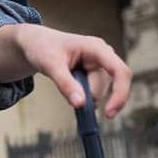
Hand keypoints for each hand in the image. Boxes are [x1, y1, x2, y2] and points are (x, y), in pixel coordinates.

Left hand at [12, 24, 131, 118]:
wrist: (37, 44)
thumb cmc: (44, 48)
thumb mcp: (50, 65)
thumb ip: (65, 84)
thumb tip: (80, 104)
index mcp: (97, 47)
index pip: (120, 71)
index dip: (120, 93)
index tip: (108, 113)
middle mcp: (104, 55)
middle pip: (105, 86)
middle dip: (87, 95)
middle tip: (66, 92)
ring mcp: (101, 65)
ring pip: (98, 92)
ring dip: (82, 95)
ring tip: (64, 80)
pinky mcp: (96, 74)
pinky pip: (93, 93)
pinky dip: (82, 95)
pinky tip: (70, 85)